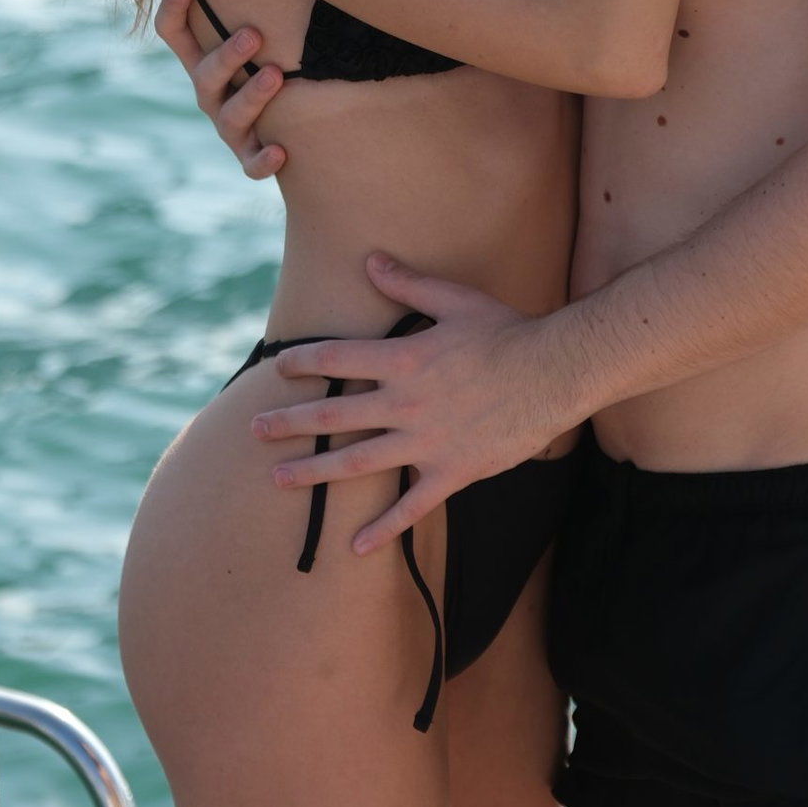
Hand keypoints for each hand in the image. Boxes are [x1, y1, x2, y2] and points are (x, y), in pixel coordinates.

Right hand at [152, 0, 286, 179]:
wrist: (287, 129)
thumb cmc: (273, 61)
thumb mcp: (262, 32)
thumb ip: (262, 1)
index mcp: (204, 61)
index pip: (174, 35)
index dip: (173, 11)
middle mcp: (210, 94)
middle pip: (204, 75)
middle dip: (227, 56)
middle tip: (253, 34)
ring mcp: (228, 127)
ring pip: (230, 116)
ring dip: (252, 96)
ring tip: (276, 75)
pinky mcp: (250, 155)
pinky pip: (251, 164)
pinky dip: (262, 160)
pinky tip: (281, 151)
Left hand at [248, 254, 570, 551]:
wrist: (553, 373)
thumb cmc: (506, 331)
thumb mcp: (455, 299)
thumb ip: (409, 285)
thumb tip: (371, 260)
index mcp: (403, 360)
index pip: (336, 360)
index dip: (302, 363)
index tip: (277, 368)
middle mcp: (405, 404)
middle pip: (334, 416)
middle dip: (290, 423)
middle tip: (254, 430)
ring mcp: (426, 443)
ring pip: (358, 463)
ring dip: (315, 472)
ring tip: (279, 479)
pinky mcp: (452, 471)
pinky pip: (411, 507)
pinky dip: (383, 528)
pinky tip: (355, 545)